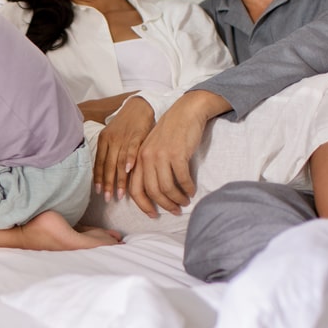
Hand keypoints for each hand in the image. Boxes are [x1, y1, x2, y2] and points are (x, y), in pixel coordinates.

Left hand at [93, 96, 154, 201]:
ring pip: (118, 161)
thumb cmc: (126, 124)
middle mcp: (111, 140)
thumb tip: (107, 172)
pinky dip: (129, 159)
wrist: (139, 105)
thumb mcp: (114, 136)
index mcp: (104, 140)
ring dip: (119, 179)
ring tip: (121, 194)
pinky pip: (131, 149)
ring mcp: (123, 137)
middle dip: (108, 184)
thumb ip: (111, 152)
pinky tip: (129, 170)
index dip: (98, 178)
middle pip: (107, 165)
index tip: (98, 192)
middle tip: (108, 198)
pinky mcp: (136, 134)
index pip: (98, 163)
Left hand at [128, 91, 227, 215]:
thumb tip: (153, 193)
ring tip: (185, 202)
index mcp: (138, 159)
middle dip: (164, 205)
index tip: (152, 215)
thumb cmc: (171, 132)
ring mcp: (161, 156)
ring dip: (177, 198)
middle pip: (152, 191)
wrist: (186, 112)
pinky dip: (188, 188)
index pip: (135, 189)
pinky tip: (192, 191)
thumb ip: (149, 167)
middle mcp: (146, 158)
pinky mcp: (178, 154)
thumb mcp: (153, 148)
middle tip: (175, 211)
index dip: (143, 205)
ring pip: (167, 187)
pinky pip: (182, 178)